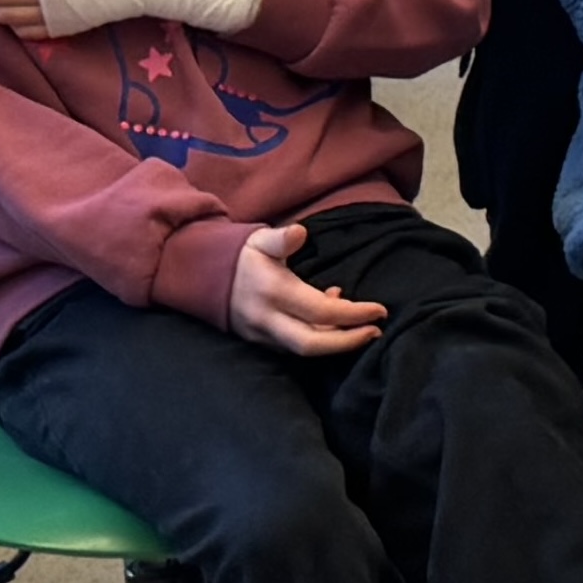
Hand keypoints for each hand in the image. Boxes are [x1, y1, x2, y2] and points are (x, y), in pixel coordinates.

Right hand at [226, 221, 386, 354]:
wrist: (201, 278)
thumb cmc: (241, 256)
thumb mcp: (259, 240)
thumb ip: (281, 238)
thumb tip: (299, 232)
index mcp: (273, 291)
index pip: (320, 312)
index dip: (353, 314)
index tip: (380, 310)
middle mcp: (266, 318)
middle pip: (311, 344)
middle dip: (348, 342)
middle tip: (376, 332)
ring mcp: (262, 334)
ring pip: (303, 349)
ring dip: (335, 341)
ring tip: (361, 325)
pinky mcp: (260, 342)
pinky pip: (294, 347)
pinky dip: (318, 338)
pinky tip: (332, 321)